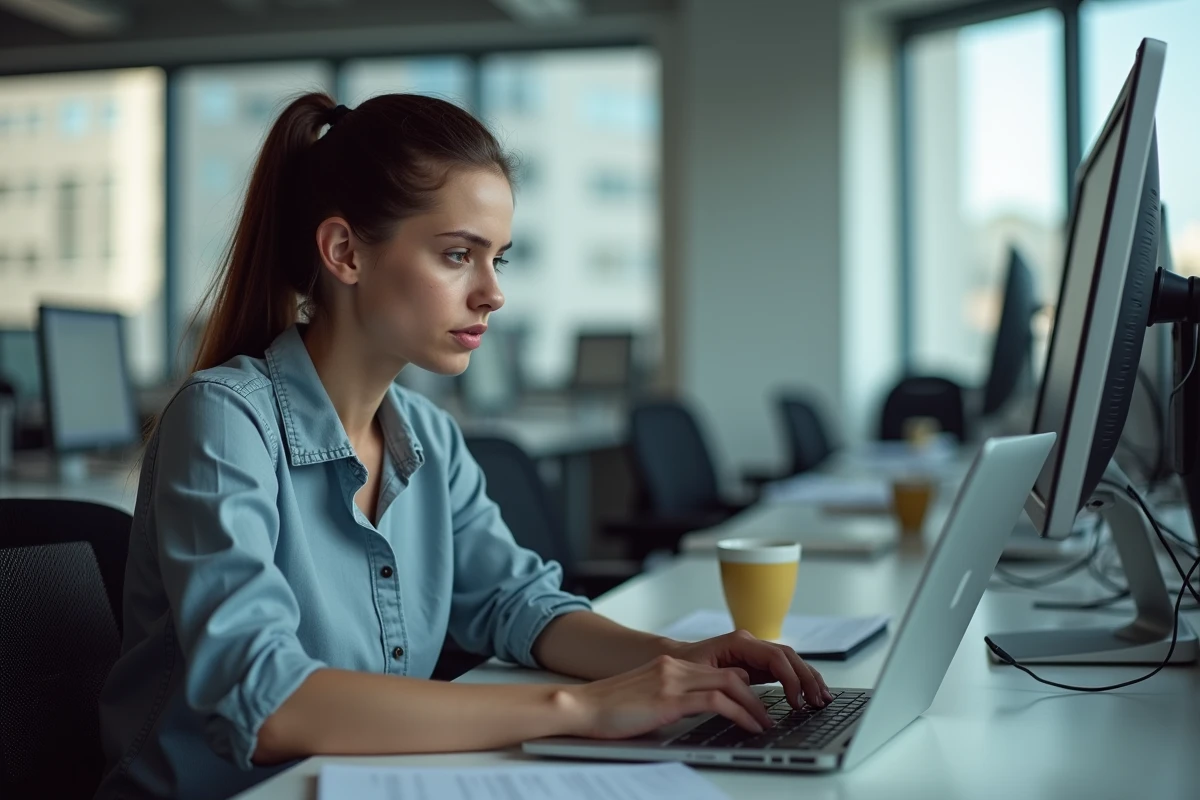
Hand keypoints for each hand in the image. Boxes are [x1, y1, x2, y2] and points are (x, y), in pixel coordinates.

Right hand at [561, 655, 774, 739]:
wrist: (580, 707)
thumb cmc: (608, 710)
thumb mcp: (646, 697)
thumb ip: (671, 697)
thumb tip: (698, 710)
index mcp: (670, 665)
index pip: (719, 669)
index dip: (745, 685)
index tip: (760, 702)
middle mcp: (674, 667)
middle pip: (732, 674)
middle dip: (758, 695)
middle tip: (771, 714)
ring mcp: (672, 680)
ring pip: (730, 684)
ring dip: (754, 706)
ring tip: (766, 724)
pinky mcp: (669, 698)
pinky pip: (716, 701)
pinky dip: (739, 713)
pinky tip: (749, 726)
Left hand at [669, 630, 833, 709]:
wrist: (672, 661)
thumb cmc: (682, 667)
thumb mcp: (701, 675)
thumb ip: (726, 683)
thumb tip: (748, 698)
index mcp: (739, 642)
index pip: (775, 657)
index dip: (790, 678)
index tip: (797, 700)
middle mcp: (750, 644)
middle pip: (789, 657)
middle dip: (807, 678)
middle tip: (818, 701)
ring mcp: (755, 653)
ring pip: (790, 662)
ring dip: (809, 679)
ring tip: (822, 699)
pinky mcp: (756, 665)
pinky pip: (783, 670)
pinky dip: (799, 681)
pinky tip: (809, 695)